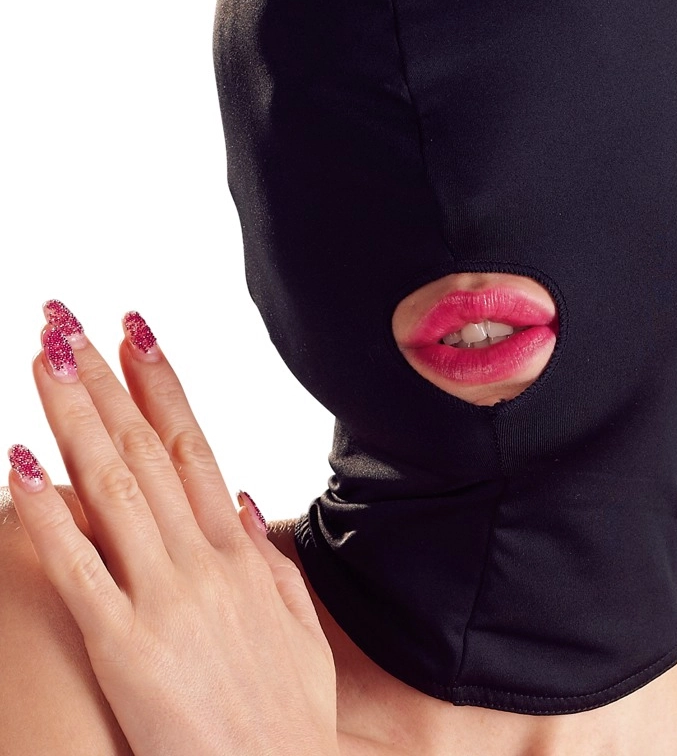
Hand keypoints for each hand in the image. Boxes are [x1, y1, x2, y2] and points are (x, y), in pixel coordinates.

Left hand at [6, 302, 339, 755]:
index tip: (136, 332)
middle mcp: (200, 559)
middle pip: (144, 450)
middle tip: (66, 321)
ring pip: (111, 487)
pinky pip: (78, 568)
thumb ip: (264, 556)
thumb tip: (236, 495)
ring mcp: (162, 598)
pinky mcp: (123, 646)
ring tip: (41, 361)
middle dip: (104, 379)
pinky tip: (17, 463)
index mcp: (236, 553)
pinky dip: (46, 512)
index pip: (193, 445)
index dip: (161, 385)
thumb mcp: (293, 622)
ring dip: (74, 417)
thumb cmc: (287, 711)